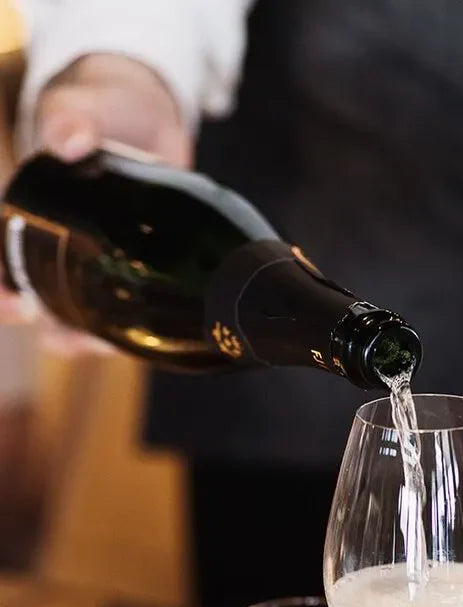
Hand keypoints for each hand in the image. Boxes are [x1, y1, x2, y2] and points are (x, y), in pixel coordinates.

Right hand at [1, 54, 192, 351]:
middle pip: (44, 308)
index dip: (3, 294)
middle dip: (52, 332)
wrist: (146, 117)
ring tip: (114, 346)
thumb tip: (70, 141)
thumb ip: (71, 119)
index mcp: (29, 220)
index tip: (15, 307)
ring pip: (86, 321)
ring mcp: (98, 266)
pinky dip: (135, 332)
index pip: (6, 265)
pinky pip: (128, 314)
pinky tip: (152, 338)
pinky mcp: (137, 273)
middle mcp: (58, 251)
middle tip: (70, 338)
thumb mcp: (79, 108)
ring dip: (94, 342)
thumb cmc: (98, 109)